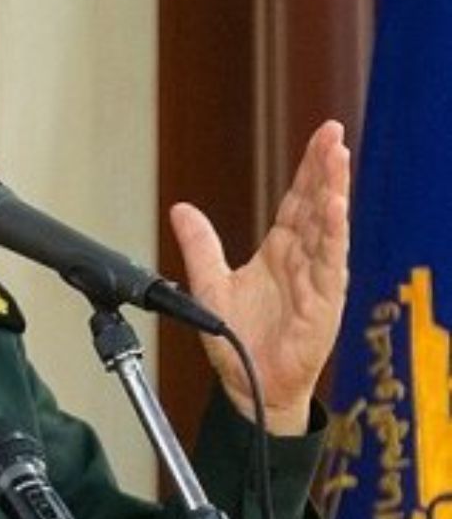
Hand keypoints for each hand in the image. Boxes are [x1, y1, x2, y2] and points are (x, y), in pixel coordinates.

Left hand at [169, 120, 350, 434]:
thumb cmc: (237, 340)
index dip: (308, 169)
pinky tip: (335, 207)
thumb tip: (181, 210)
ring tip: (337, 157)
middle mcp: (302, 261)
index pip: (298, 201)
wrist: (249, 385)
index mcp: (280, 252)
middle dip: (326, 167)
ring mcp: (316, 279)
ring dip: (333, 191)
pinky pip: (329, 262)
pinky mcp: (323, 302)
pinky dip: (332, 233)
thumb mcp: (209, 284)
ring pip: (328, 227)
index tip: (321, 137)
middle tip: (333, 133)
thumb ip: (200, 245)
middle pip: (317, 204)